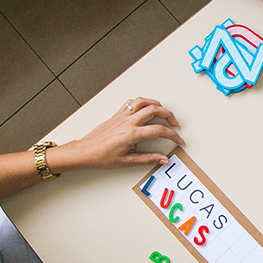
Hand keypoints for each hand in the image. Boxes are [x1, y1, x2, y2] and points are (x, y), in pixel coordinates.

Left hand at [58, 98, 183, 169]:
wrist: (85, 151)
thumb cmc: (102, 156)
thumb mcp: (127, 161)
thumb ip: (148, 159)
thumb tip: (163, 160)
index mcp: (132, 134)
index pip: (158, 130)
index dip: (172, 135)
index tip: (177, 139)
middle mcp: (128, 122)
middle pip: (154, 110)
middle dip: (169, 115)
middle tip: (174, 123)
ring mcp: (122, 116)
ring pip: (143, 101)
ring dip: (156, 104)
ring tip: (163, 111)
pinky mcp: (117, 114)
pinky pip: (131, 102)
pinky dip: (141, 102)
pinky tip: (145, 108)